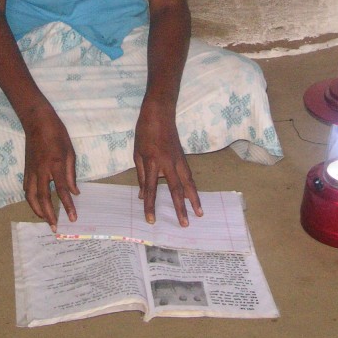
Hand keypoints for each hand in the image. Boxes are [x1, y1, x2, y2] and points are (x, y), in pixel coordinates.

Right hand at [21, 106, 79, 230]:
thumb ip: (71, 174)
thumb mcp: (70, 152)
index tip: (73, 218)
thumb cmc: (57, 134)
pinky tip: (36, 206)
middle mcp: (42, 171)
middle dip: (49, 215)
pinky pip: (27, 189)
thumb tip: (74, 192)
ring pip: (31, 197)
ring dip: (38, 211)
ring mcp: (31, 171)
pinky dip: (31, 200)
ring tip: (45, 220)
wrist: (37, 122)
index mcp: (56, 165)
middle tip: (55, 228)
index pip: (63, 191)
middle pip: (44, 198)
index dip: (68, 206)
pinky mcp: (26, 170)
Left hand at [133, 106, 201, 225]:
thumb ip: (142, 175)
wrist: (159, 113)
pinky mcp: (183, 157)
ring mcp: (178, 160)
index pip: (152, 189)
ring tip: (199, 213)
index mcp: (152, 162)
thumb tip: (143, 195)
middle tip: (185, 224)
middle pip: (176, 189)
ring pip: (188, 183)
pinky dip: (192, 187)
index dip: (151, 206)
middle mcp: (168, 163)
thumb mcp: (137, 153)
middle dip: (181, 208)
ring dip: (194, 199)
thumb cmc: (144, 132)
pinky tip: (194, 196)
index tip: (151, 220)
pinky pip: (188, 175)